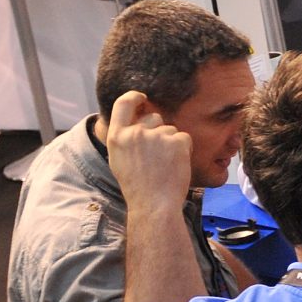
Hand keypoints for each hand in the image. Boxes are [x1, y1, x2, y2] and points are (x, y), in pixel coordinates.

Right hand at [107, 90, 192, 212]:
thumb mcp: (119, 159)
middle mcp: (135, 133)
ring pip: (170, 129)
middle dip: (159, 130)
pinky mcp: (176, 141)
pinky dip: (183, 149)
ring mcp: (156, 136)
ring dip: (172, 143)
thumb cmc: (138, 186)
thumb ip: (124, 138)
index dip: (134, 97)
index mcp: (117, 137)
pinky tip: (176, 165)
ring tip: (165, 165)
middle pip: (153, 117)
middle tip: (157, 156)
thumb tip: (134, 121)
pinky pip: (184, 138)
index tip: (142, 97)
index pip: (123, 104)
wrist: (154, 204)